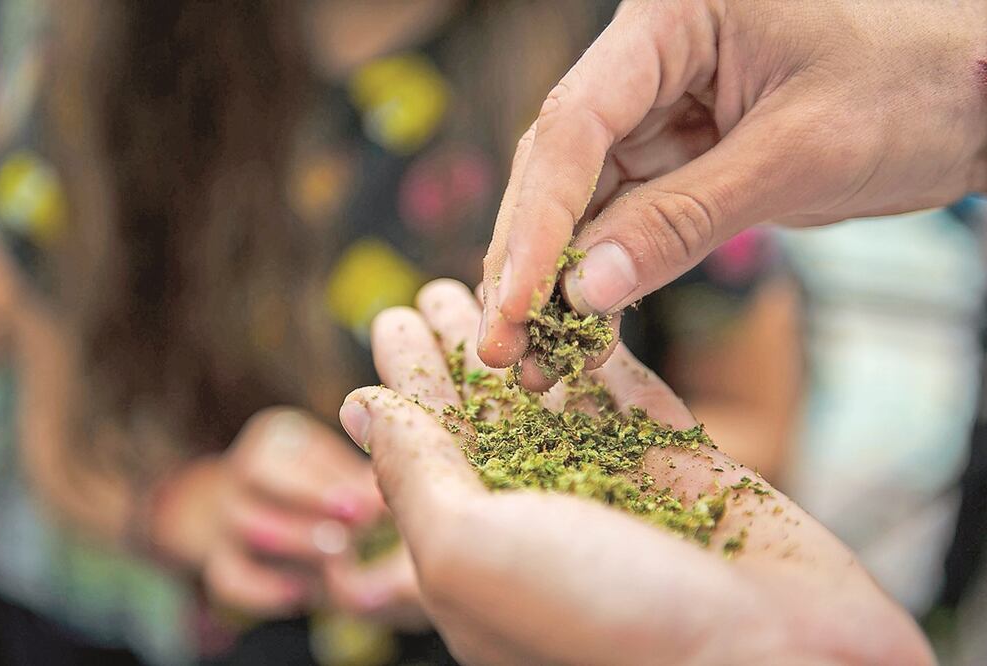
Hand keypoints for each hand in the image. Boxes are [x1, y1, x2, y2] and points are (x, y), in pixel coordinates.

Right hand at [152, 409, 424, 625]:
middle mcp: (242, 471)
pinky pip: (228, 578)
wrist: (275, 517)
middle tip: (357, 530)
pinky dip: (262, 589)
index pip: (280, 451)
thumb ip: (362, 482)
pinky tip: (301, 595)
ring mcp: (227, 518)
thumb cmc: (331, 489)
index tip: (366, 503)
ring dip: (296, 541)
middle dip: (309, 505)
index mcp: (274, 439)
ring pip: (246, 525)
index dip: (321, 480)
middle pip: (253, 479)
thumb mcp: (344, 473)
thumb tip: (395, 499)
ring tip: (340, 557)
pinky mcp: (223, 562)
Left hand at [341, 279, 931, 664]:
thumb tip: (361, 407)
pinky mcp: (687, 468)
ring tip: (501, 278)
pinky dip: (604, 350)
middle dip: (457, 347)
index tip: (387, 315)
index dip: (405, 379)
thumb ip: (415, 477)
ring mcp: (618, 489)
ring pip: (557, 397)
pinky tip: (578, 304)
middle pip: (485, 414)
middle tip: (436, 285)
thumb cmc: (605, 626)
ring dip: (525, 338)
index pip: (424, 447)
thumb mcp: (472, 553)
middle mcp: (543, 518)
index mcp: (478, 550)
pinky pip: (636, 394)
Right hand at [479, 0, 986, 373]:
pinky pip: (624, 217)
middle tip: (505, 351)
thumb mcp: (799, 155)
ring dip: (557, 282)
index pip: (574, 125)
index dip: (536, 223)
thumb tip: (587, 295)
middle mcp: (648, 59)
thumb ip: (685, 222)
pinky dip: (604, 276)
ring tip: (535, 361)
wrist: (980, 88)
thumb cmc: (914, 85)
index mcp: (670, 19)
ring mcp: (659, 109)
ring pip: (581, 200)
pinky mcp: (680, 154)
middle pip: (559, 166)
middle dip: (530, 262)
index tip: (514, 306)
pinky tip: (582, 331)